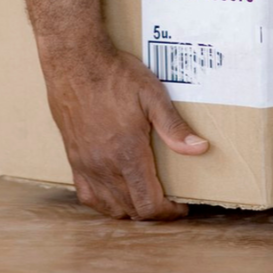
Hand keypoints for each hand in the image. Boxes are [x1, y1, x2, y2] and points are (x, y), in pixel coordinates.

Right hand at [41, 43, 209, 219]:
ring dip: (130, 209)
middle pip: (132, 209)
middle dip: (153, 211)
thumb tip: (200, 148)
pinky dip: (103, 202)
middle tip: (168, 201)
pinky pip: (86, 194)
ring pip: (109, 207)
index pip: (149, 204)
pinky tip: (113, 194)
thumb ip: (174, 127)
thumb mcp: (152, 95)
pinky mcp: (73, 158)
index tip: (181, 206)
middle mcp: (105, 166)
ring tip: (145, 197)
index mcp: (127, 154)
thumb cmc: (115, 75)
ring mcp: (85, 164)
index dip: (168, 212)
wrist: (75, 61)